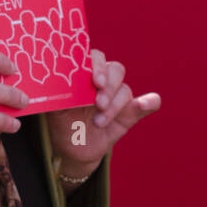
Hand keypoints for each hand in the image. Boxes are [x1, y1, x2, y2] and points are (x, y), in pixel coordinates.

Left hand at [46, 48, 159, 169]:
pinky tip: (148, 103)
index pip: (95, 58)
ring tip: (98, 123)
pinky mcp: (130, 113)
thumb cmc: (62, 123)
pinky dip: (150, 102)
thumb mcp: (56, 109)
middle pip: (115, 70)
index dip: (97, 66)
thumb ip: (60, 95)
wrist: (72, 148)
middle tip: (98, 104)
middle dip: (108, 87)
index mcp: (86, 74)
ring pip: (125, 90)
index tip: (95, 82)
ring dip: (114, 106)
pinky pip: (145, 104)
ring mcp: (118, 97)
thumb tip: (59, 82)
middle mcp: (104, 82)